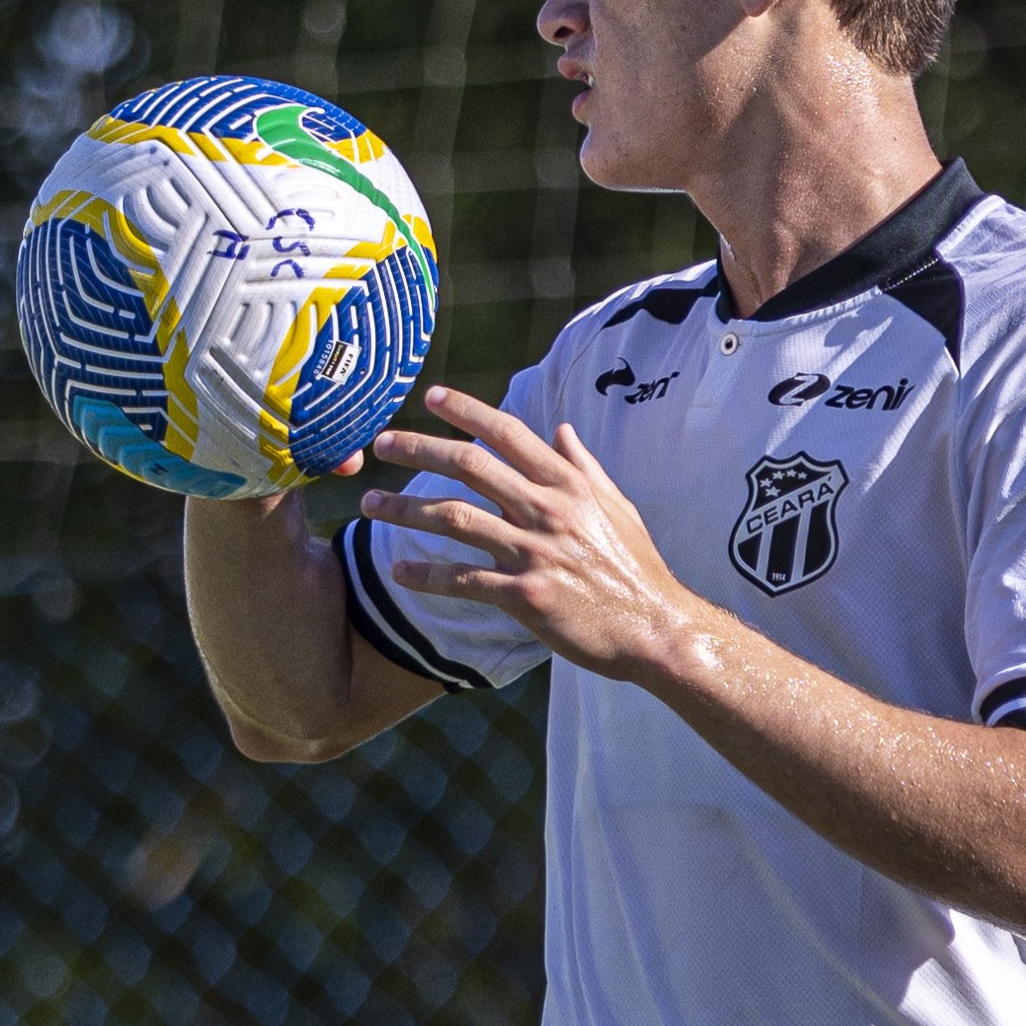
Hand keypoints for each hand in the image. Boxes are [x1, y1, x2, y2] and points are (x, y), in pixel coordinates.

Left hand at [362, 385, 717, 680]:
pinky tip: (398, 573)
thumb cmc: (637, 568)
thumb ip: (584, 466)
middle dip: (419, 450)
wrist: (655, 628)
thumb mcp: (618, 506)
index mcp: (569, 484)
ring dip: (405, 510)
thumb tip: (562, 428)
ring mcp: (535, 552)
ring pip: (454, 518)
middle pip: (469, 466)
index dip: (467, 412)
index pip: (508, 434)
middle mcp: (548, 509)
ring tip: (370, 507)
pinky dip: (426, 575)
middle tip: (382, 445)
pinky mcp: (525, 595)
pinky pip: (463, 579)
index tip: (432, 397)